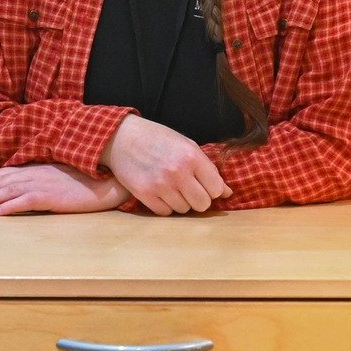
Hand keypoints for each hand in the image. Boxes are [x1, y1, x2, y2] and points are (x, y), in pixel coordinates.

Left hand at [0, 163, 132, 214]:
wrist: (107, 178)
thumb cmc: (83, 181)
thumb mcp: (54, 178)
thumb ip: (35, 182)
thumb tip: (16, 192)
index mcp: (31, 169)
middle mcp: (32, 173)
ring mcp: (41, 183)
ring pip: (4, 191)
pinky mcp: (52, 195)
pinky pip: (26, 200)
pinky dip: (9, 206)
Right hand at [99, 116, 230, 214]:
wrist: (122, 138)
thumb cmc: (157, 139)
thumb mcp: (186, 145)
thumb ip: (207, 168)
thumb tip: (228, 192)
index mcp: (192, 156)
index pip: (217, 188)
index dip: (213, 189)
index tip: (206, 186)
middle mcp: (178, 172)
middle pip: (203, 204)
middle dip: (199, 199)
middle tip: (189, 189)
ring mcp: (161, 185)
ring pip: (184, 210)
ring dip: (181, 201)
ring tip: (171, 186)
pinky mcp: (145, 194)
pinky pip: (165, 212)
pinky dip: (165, 205)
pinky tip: (159, 192)